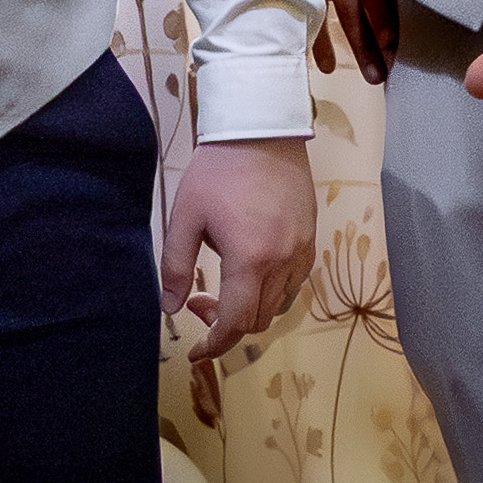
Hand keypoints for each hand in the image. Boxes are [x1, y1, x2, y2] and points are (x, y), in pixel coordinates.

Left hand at [162, 138, 316, 361]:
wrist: (261, 129)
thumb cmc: (219, 169)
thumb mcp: (186, 216)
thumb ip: (177, 266)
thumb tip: (171, 308)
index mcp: (251, 259)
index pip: (236, 323)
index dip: (214, 344)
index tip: (196, 353)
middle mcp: (283, 261)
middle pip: (259, 319)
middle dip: (227, 323)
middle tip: (199, 301)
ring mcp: (302, 250)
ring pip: (279, 304)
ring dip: (250, 309)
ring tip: (224, 286)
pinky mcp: (311, 238)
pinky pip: (295, 282)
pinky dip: (272, 292)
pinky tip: (251, 271)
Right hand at [307, 0, 399, 77]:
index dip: (384, 27)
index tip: (393, 52)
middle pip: (350, 12)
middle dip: (364, 47)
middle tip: (378, 77)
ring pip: (322, 12)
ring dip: (329, 43)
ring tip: (334, 70)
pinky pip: (303, 5)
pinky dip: (309, 30)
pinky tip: (317, 57)